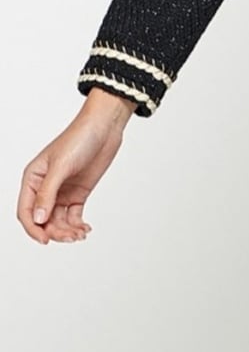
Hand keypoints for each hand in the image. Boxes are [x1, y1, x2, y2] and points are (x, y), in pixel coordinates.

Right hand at [17, 88, 136, 244]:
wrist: (105, 127)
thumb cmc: (79, 138)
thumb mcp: (61, 166)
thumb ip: (47, 194)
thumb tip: (38, 220)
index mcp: (34, 178)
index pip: (25, 211)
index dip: (33, 228)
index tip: (45, 240)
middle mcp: (46, 187)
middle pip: (43, 220)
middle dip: (55, 231)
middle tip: (70, 236)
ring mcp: (63, 191)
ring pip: (58, 221)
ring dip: (67, 231)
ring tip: (80, 234)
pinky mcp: (78, 193)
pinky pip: (73, 216)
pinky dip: (77, 225)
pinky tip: (85, 229)